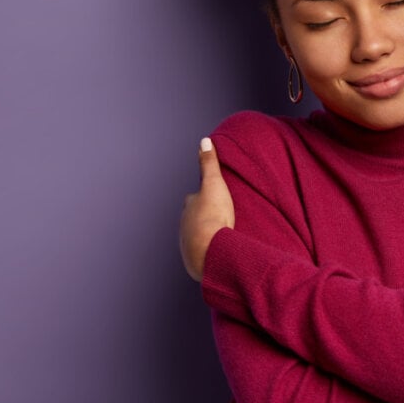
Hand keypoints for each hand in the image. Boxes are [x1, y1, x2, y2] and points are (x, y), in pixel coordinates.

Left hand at [179, 137, 235, 281]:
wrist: (210, 250)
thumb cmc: (213, 216)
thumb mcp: (214, 184)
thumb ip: (209, 163)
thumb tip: (204, 141)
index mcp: (189, 206)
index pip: (193, 197)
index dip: (202, 195)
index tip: (212, 196)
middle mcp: (184, 224)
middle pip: (193, 217)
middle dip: (201, 216)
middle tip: (217, 216)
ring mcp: (187, 243)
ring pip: (195, 236)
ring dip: (204, 234)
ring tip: (219, 235)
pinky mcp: (194, 260)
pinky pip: (201, 253)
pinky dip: (207, 250)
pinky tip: (216, 251)